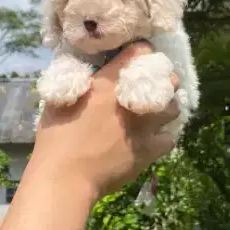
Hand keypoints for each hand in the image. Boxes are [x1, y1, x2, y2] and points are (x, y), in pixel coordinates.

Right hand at [31, 43, 178, 198]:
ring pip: (173, 108)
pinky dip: (163, 136)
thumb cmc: (56, 138)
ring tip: (155, 112)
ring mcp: (145, 127)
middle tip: (150, 86)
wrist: (66, 177)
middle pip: (167, 79)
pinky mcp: (149, 151)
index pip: (141, 52)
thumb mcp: (60, 99)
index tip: (137, 59)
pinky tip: (153, 138)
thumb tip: (87, 73)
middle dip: (161, 79)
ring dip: (166, 106)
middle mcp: (133, 100)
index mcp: (109, 83)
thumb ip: (78, 81)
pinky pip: (170, 138)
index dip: (142, 53)